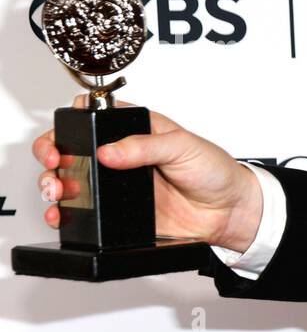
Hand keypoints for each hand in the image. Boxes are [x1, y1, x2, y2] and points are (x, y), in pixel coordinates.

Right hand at [31, 95, 263, 252]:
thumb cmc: (215, 171)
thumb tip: (110, 151)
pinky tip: (63, 215)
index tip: (67, 135)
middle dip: (51, 153)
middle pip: (71, 148)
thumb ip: (146, 146)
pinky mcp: (117, 212)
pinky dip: (67, 214)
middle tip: (54, 163)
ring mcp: (115, 184)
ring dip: (54, 183)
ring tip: (56, 190)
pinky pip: (85, 213)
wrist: (229, 212)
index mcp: (135, 130)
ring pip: (71, 180)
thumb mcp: (184, 146)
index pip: (91, 116)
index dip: (71, 121)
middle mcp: (120, 155)